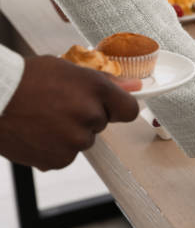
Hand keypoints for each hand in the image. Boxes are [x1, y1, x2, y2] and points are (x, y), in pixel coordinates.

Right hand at [0, 56, 139, 170]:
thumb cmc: (25, 79)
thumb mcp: (67, 69)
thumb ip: (104, 81)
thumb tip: (136, 87)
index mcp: (96, 89)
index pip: (129, 109)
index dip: (119, 108)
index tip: (110, 107)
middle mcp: (90, 115)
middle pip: (102, 123)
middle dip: (85, 116)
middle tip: (57, 105)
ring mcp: (76, 140)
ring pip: (83, 140)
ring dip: (68, 133)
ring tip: (42, 118)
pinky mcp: (60, 159)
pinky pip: (66, 155)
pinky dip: (53, 148)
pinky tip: (36, 133)